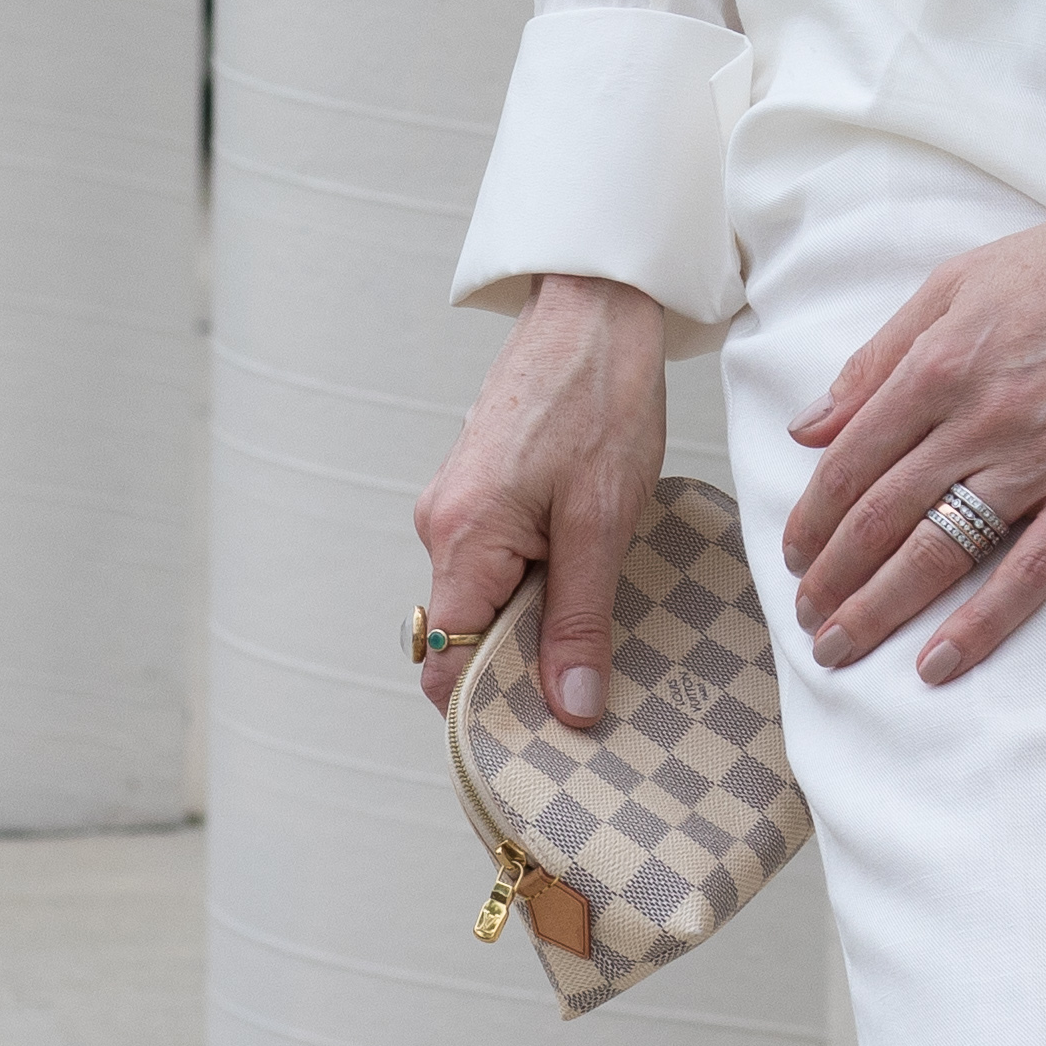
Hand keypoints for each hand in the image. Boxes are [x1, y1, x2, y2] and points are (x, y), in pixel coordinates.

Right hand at [412, 272, 670, 726]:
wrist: (595, 309)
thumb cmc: (599, 399)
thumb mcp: (604, 522)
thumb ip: (581, 619)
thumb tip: (570, 708)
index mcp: (462, 537)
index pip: (448, 664)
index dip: (493, 709)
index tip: (551, 735)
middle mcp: (441, 526)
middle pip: (466, 637)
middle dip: (523, 667)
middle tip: (594, 689)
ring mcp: (455, 507)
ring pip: (486, 600)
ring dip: (537, 619)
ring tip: (603, 620)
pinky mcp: (478, 491)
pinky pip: (495, 563)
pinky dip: (536, 581)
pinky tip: (587, 572)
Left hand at [780, 150, 1045, 686]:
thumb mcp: (954, 282)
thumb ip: (878, 357)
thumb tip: (810, 424)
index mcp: (940, 363)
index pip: (851, 462)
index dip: (813, 516)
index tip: (794, 551)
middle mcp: (982, 417)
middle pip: (883, 516)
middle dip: (832, 575)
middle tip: (806, 613)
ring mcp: (1045, 457)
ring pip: (941, 550)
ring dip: (880, 607)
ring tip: (842, 645)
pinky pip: (1034, 569)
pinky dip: (983, 623)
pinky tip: (939, 662)